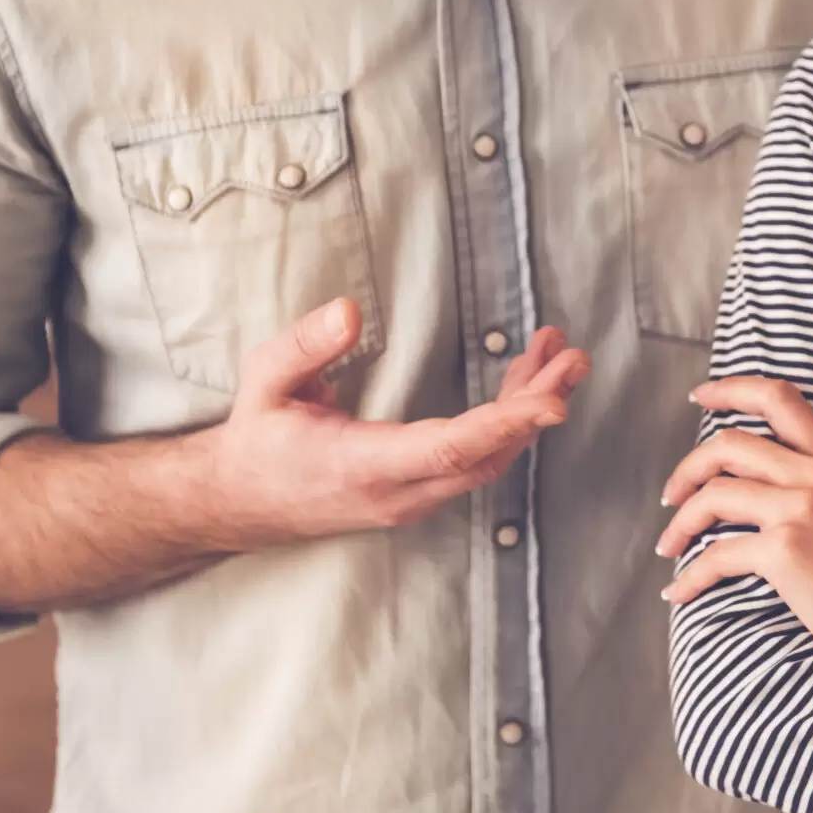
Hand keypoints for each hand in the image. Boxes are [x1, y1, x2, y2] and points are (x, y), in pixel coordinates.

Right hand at [206, 298, 587, 547]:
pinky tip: (521, 387)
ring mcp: (409, 500)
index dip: (506, 424)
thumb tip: (351, 310)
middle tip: (575, 359)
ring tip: (556, 359)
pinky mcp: (415, 495)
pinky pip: (473, 463)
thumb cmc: (256, 438)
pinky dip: (505, 425)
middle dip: (537, 407)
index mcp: (361, 464)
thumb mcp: (266, 380)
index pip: (450, 447)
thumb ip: (306, 344)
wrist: (237, 502)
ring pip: (486, 461)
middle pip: (486, 456)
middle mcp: (396, 492)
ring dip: (526, 412)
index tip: (554, 401)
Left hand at [656, 375, 812, 692]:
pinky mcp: (785, 551)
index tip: (699, 397)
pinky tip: (680, 592)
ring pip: (713, 495)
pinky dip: (690, 576)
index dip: (731, 389)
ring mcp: (800, 510)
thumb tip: (763, 487)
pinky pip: (716, 555)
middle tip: (672, 496)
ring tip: (669, 547)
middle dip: (687, 468)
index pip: (780, 398)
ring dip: (680, 523)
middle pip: (728, 444)